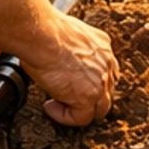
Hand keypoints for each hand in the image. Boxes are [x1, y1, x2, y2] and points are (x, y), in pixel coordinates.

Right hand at [24, 13, 117, 127]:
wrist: (41, 34)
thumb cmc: (44, 30)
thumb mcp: (65, 34)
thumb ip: (70, 48)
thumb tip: (57, 54)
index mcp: (102, 45)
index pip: (105, 70)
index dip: (89, 80)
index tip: (70, 81)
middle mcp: (107, 62)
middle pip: (106, 91)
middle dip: (88, 97)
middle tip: (65, 96)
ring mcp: (101, 81)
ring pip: (99, 108)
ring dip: (79, 110)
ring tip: (57, 105)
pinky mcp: (89, 96)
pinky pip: (81, 118)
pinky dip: (65, 117)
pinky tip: (50, 108)